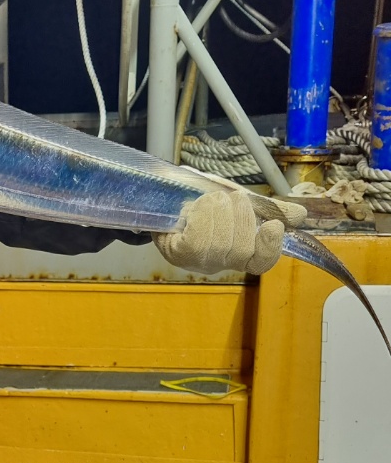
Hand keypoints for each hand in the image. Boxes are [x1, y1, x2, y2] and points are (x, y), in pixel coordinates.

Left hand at [153, 186, 305, 275]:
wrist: (163, 201)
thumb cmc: (202, 205)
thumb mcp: (237, 202)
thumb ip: (266, 209)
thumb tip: (301, 215)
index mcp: (239, 253)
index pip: (262, 262)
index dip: (271, 247)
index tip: (275, 225)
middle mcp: (220, 263)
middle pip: (243, 249)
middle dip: (240, 216)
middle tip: (229, 199)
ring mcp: (199, 262)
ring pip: (222, 242)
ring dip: (219, 211)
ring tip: (210, 201)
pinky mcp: (180, 254)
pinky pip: (200, 238)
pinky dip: (202, 216)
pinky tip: (195, 209)